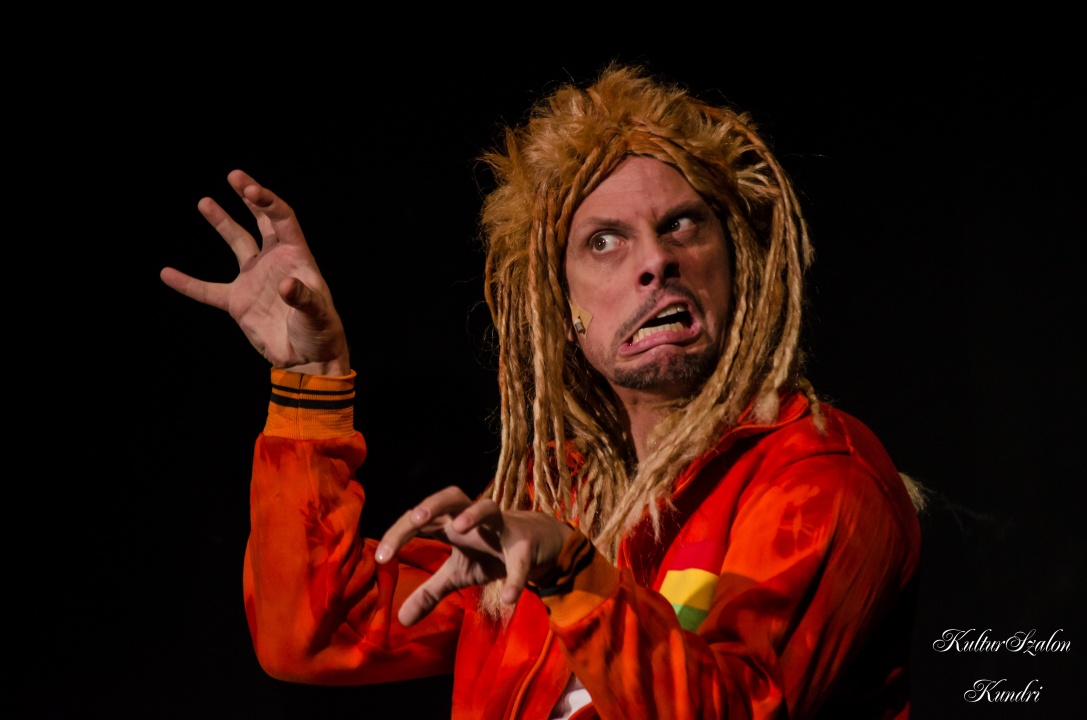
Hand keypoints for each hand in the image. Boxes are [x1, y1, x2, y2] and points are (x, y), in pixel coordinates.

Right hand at [160, 170, 349, 374]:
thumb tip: (285, 285)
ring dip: (222, 222)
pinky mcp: (238, 302)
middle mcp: (275, 261)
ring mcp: (255, 279)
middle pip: (262, 221)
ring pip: (236, 243)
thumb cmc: (321, 333)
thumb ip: (303, 299)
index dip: (267, 202)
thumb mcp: (317, 315)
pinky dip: (188, 283)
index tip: (248, 189)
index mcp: (297, 257)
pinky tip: (167, 273)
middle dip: (250, 198)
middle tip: (234, 176)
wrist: (307, 359)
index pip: (282, 219)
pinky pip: (208, 290)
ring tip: (204, 201)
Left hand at [375, 486, 573, 625]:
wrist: (538, 546)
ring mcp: (502, 528)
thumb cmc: (490, 552)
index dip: (399, 533)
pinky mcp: (525, 545)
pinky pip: (521, 558)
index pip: (421, 519)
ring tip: (460, 528)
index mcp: (452, 523)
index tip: (380, 559)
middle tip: (415, 519)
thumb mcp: (457, 573)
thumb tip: (401, 619)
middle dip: (433, 504)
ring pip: (488, 508)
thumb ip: (430, 591)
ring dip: (475, 513)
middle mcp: (473, 518)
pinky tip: (509, 596)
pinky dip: (516, 576)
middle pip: (451, 496)